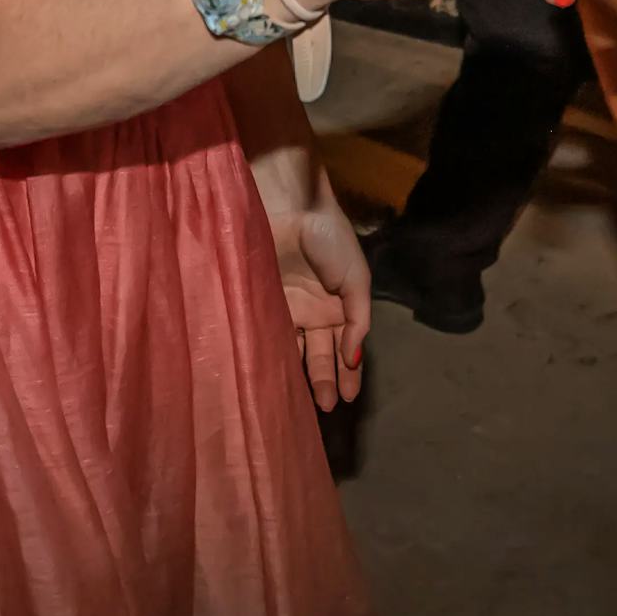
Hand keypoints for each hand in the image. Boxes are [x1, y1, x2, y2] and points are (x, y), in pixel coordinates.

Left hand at [273, 188, 370, 409]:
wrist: (291, 207)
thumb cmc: (330, 239)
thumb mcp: (356, 278)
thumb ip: (358, 319)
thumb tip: (353, 358)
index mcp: (338, 305)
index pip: (344, 346)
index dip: (349, 372)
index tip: (351, 397)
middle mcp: (311, 311)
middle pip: (319, 353)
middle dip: (324, 380)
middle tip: (328, 407)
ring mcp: (284, 309)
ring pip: (294, 351)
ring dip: (300, 376)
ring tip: (306, 403)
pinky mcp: (258, 305)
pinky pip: (268, 337)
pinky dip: (274, 357)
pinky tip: (277, 378)